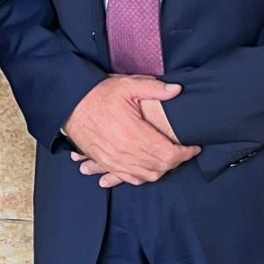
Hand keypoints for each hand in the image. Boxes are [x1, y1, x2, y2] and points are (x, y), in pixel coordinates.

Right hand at [63, 76, 199, 188]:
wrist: (69, 105)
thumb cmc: (97, 95)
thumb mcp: (127, 85)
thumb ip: (154, 88)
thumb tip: (177, 90)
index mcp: (134, 134)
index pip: (169, 154)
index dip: (185, 152)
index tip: (193, 146)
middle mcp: (125, 152)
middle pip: (160, 167)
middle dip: (176, 161)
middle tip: (184, 150)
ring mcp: (114, 160)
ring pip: (146, 176)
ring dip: (161, 169)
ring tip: (169, 158)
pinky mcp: (106, 163)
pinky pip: (128, 178)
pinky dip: (142, 177)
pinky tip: (148, 169)